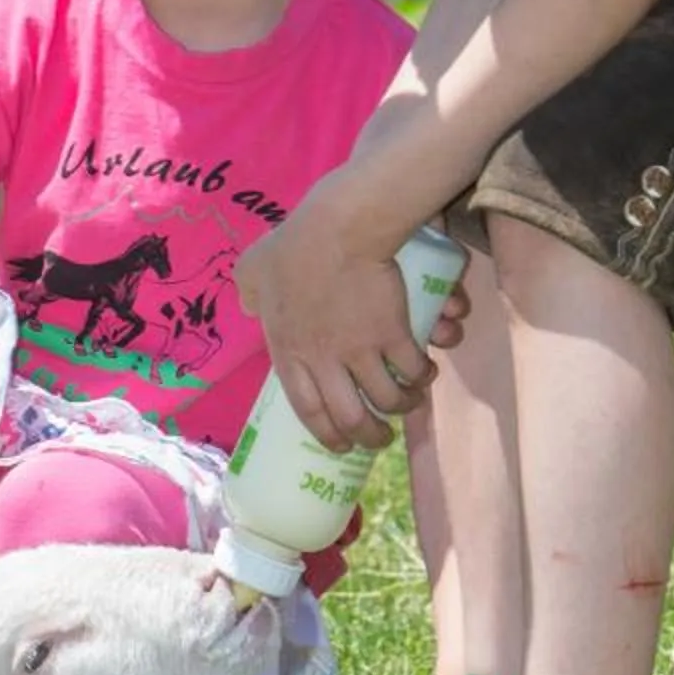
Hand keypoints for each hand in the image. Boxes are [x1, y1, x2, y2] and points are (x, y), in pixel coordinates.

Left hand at [237, 205, 435, 452]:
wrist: (338, 230)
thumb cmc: (292, 247)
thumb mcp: (253, 270)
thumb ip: (248, 290)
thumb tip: (247, 302)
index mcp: (290, 352)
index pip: (307, 408)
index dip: (326, 432)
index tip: (340, 444)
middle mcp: (324, 360)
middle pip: (350, 416)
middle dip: (368, 435)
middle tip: (380, 438)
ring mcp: (360, 350)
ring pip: (387, 399)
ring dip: (402, 407)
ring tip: (410, 404)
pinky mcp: (392, 334)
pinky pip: (412, 369)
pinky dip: (422, 376)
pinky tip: (426, 373)